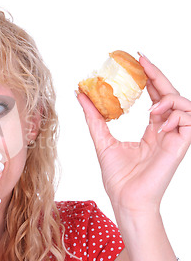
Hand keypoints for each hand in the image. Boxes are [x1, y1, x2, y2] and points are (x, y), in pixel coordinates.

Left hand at [76, 54, 190, 217]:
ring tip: (151, 107)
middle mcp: (166, 131)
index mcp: (152, 131)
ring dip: (168, 98)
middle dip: (159, 75)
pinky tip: (160, 121)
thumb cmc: (118, 178)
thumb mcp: (102, 141)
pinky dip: (176, 115)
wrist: (126, 200)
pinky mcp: (181, 146)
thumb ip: (94, 117)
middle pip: (171, 95)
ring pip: (185, 104)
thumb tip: (80, 94)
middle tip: (143, 60)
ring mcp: (175, 138)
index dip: (150, 78)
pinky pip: (189, 120)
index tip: (138, 60)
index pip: (156, 97)